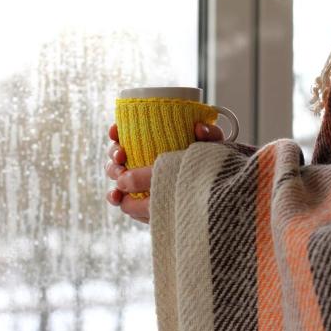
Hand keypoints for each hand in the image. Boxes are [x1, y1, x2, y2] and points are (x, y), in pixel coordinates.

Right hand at [105, 123, 224, 222]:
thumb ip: (211, 136)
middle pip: (117, 153)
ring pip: (115, 174)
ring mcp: (138, 181)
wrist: (217, 196)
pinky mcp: (138, 201)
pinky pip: (121, 199)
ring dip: (113, 173)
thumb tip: (199, 128)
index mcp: (153, 141)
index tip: (116, 132)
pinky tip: (118, 197)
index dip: (117, 130)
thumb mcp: (214, 149)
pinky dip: (115, 197)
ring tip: (120, 177)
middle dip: (114, 153)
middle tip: (122, 156)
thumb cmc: (211, 166)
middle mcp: (141, 159)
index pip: (128, 132)